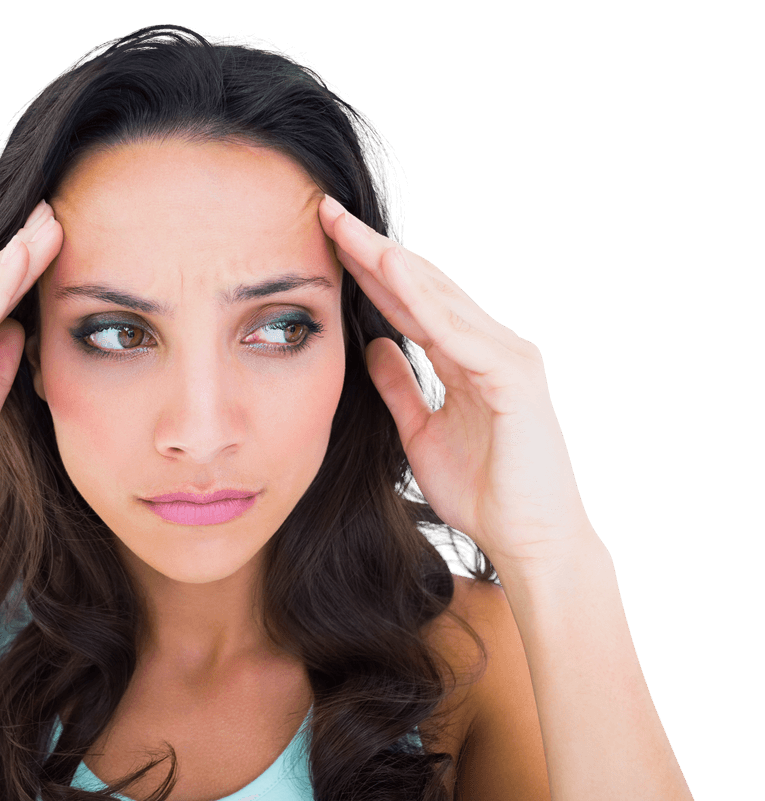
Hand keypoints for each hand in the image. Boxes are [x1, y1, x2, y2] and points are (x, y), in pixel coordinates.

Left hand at [319, 195, 595, 574]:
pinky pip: (459, 332)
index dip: (366, 271)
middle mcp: (488, 346)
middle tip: (325, 211)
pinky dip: (423, 300)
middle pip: (420, 287)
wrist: (525, 541)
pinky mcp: (513, 379)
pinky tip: (389, 270)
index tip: (324, 242)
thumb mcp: (420, 431)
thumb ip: (401, 386)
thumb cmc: (482, 491)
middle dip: (370, 250)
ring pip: (438, 298)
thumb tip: (372, 345)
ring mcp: (504, 358)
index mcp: (467, 358)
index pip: (407, 303)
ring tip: (347, 227)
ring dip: (390, 260)